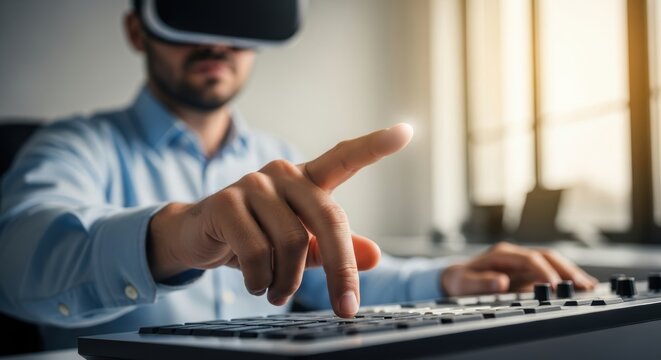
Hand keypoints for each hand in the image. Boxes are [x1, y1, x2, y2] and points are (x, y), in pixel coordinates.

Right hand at [148, 124, 413, 317]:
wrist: (198, 238)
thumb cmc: (255, 237)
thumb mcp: (301, 245)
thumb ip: (335, 248)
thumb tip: (376, 256)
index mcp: (306, 180)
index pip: (345, 157)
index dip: (375, 145)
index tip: (406, 132)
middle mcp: (283, 174)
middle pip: (329, 219)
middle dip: (342, 270)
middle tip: (345, 307)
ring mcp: (253, 184)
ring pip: (292, 243)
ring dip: (288, 282)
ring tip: (277, 292)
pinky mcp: (225, 202)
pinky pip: (257, 252)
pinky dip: (261, 280)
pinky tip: (255, 284)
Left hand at [441, 242, 598, 295]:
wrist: (455, 277)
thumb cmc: (459, 279)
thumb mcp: (464, 283)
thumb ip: (481, 283)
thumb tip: (501, 283)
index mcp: (502, 254)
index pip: (529, 259)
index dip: (544, 271)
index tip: (555, 285)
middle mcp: (515, 254)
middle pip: (546, 257)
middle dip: (566, 270)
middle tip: (584, 285)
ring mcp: (522, 262)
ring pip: (552, 263)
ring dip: (570, 273)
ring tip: (589, 286)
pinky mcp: (526, 271)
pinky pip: (550, 271)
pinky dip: (565, 278)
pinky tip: (579, 286)